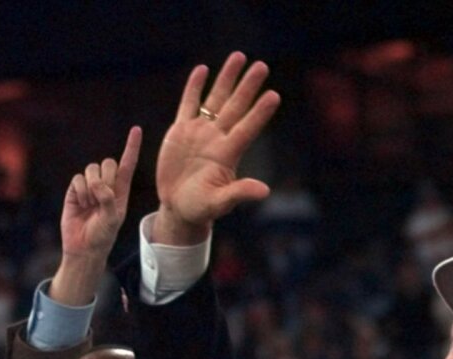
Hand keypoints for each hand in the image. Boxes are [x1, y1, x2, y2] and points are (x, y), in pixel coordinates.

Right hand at [61, 128, 142, 260]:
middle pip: (108, 163)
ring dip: (91, 188)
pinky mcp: (74, 190)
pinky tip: (81, 205)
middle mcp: (107, 185)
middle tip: (102, 200)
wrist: (83, 247)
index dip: (131, 147)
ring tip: (91, 205)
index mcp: (121, 191)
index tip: (136, 129)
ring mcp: (90, 186)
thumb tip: (97, 184)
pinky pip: (77, 179)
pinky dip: (79, 192)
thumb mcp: (113, 219)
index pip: (127, 164)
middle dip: (105, 179)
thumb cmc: (103, 235)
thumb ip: (108, 199)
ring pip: (91, 169)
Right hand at [154, 51, 280, 243]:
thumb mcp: (219, 203)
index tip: (274, 95)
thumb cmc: (200, 208)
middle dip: (247, 86)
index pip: (247, 128)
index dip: (259, 113)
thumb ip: (239, 194)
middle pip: (235, 107)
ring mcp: (200, 132)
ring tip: (238, 56)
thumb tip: (264, 191)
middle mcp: (217, 139)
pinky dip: (194, 87)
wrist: (178, 207)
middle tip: (262, 65)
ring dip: (226, 78)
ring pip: (215, 99)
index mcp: (227, 154)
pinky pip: (188, 104)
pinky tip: (203, 70)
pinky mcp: (180, 130)